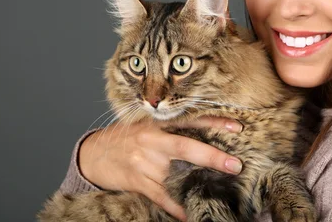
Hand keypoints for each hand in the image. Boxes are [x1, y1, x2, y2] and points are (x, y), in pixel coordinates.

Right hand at [78, 116, 243, 220]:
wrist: (94, 154)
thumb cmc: (125, 139)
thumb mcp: (146, 126)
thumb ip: (170, 129)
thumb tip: (205, 135)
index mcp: (156, 123)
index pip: (190, 120)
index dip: (214, 121)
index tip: (237, 127)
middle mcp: (151, 140)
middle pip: (186, 147)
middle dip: (212, 156)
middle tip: (235, 165)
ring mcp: (144, 161)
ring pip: (176, 174)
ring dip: (197, 184)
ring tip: (218, 190)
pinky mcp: (138, 180)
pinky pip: (162, 196)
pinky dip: (176, 207)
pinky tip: (189, 214)